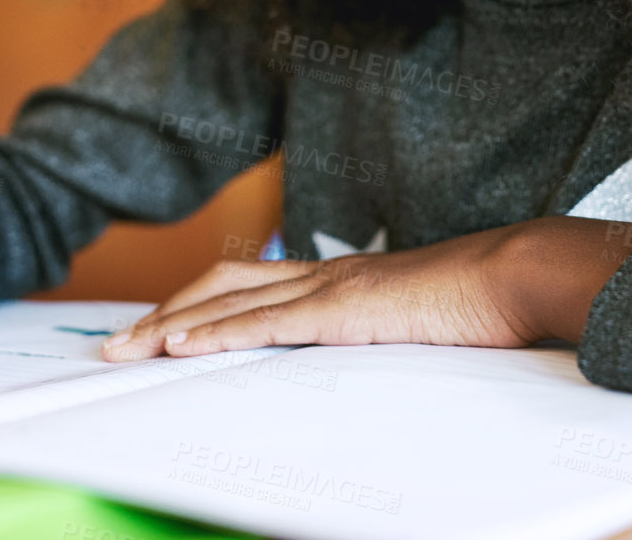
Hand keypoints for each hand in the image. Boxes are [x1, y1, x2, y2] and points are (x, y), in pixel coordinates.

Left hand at [100, 217, 631, 360]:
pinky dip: (213, 336)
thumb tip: (359, 358)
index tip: (155, 330)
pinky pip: (263, 326)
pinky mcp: (344, 311)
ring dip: (167, 328)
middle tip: (113, 347)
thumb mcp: (413, 322)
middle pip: (217, 287)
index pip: (245, 285)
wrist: (518, 276)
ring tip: (123, 352)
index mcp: (338, 276)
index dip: (194, 305)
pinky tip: (178, 347)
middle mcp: (322, 273)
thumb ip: (376, 333)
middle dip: (160, 316)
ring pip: (226, 303)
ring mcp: (330, 287)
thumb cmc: (480, 303)